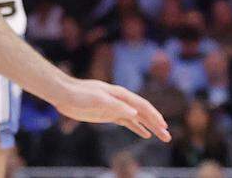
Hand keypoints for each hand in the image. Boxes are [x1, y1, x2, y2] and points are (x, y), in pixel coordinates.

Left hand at [52, 77, 170, 141]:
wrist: (63, 94)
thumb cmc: (80, 94)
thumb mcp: (98, 99)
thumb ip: (116, 105)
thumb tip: (135, 112)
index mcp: (120, 94)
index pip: (141, 105)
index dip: (153, 115)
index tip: (164, 126)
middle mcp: (120, 100)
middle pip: (143, 112)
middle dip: (156, 124)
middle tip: (168, 137)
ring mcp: (115, 107)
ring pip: (137, 118)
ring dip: (150, 127)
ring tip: (163, 137)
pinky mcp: (108, 114)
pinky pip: (127, 122)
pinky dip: (137, 127)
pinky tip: (145, 134)